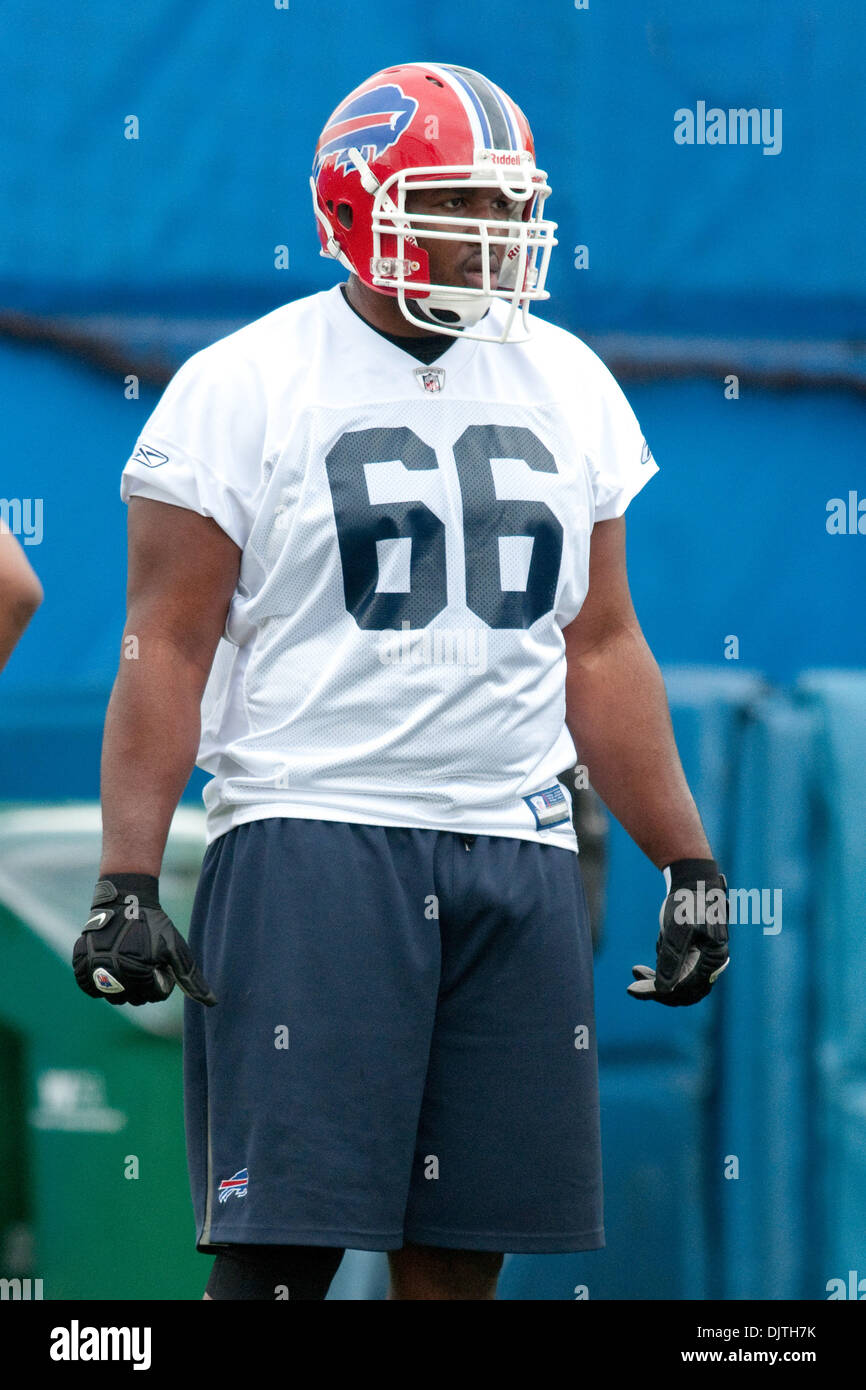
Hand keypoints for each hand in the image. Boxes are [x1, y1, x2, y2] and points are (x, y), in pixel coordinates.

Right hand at [72, 873, 215, 1006]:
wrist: (126, 900)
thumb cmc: (154, 924)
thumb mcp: (176, 948)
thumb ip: (191, 978)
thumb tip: (212, 1003)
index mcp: (138, 971)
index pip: (153, 997)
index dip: (161, 981)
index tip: (160, 963)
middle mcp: (114, 973)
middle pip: (132, 1000)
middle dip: (142, 986)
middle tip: (145, 962)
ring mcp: (94, 968)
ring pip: (111, 997)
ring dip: (122, 987)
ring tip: (129, 964)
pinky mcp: (81, 962)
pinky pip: (88, 987)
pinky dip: (98, 983)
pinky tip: (110, 967)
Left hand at [627, 858, 728, 1006]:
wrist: (691, 883)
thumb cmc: (687, 901)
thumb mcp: (677, 928)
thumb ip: (672, 958)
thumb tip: (664, 989)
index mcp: (713, 959)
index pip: (687, 989)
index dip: (660, 993)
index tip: (634, 990)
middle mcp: (711, 965)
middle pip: (684, 993)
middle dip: (657, 991)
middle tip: (633, 987)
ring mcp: (702, 962)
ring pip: (678, 986)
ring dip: (656, 982)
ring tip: (637, 970)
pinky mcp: (692, 958)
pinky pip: (675, 975)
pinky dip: (658, 973)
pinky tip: (641, 968)